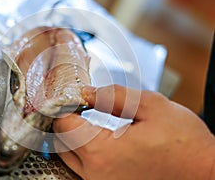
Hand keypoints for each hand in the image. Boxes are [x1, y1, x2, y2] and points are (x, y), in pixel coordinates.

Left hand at [53, 85, 214, 179]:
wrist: (205, 173)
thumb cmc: (185, 144)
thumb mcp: (152, 107)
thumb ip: (114, 96)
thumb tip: (87, 93)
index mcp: (104, 152)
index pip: (64, 126)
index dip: (65, 107)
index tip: (71, 98)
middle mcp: (97, 174)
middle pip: (62, 143)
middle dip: (67, 122)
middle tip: (78, 108)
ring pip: (70, 158)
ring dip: (73, 138)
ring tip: (88, 121)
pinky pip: (84, 169)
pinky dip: (84, 152)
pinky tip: (98, 139)